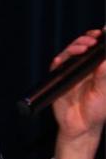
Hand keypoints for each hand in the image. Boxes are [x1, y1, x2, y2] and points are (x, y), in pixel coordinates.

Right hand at [51, 28, 105, 158]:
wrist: (80, 126)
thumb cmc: (97, 110)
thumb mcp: (104, 91)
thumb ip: (104, 75)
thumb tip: (104, 58)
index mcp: (98, 68)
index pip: (98, 49)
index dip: (100, 38)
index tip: (103, 32)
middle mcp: (85, 67)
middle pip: (84, 45)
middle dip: (88, 39)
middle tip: (93, 38)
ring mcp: (72, 72)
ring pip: (71, 52)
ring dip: (76, 46)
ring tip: (83, 47)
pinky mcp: (60, 78)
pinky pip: (57, 66)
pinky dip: (59, 60)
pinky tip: (63, 59)